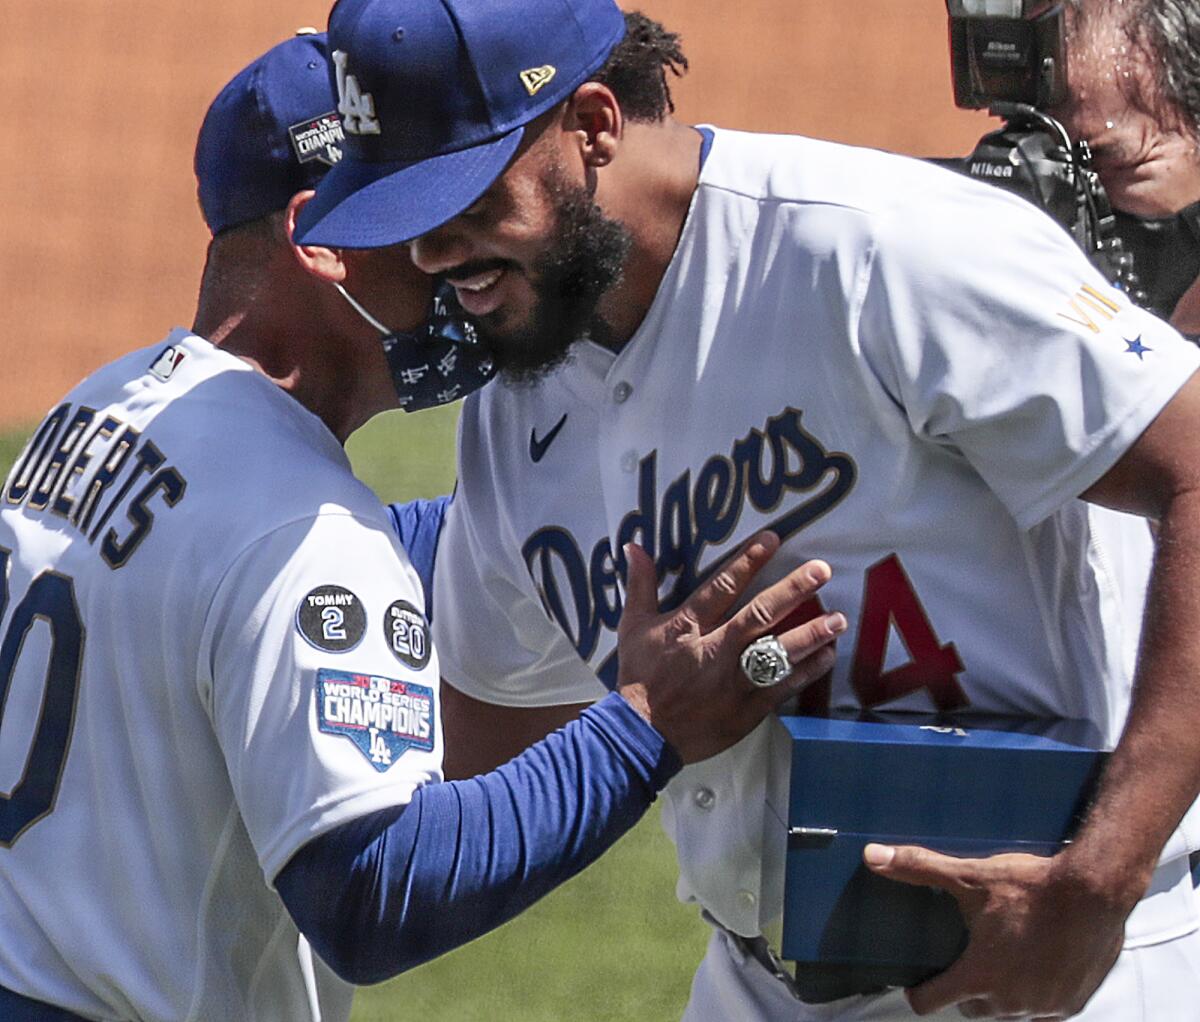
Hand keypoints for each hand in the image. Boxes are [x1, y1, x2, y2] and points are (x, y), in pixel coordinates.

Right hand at [616, 531, 843, 762]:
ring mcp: (734, 681)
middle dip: (792, 591)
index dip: (747, 561)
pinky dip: (806, 671)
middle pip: (759, 616)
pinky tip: (827, 656)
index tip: (773, 539)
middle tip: (821, 571)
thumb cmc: (639, 677)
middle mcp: (716, 649)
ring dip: (811, 634)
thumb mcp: (633, 626)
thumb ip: (640, 585)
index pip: (721, 588)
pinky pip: (782, 687)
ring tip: (838, 619)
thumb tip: (635, 547)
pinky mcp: (747, 709)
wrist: (642, 734)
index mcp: (689, 627)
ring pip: (778, 653)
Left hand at [863, 843, 1128, 1018]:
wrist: (1095, 892)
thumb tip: (872, 856)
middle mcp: (1010, 1002)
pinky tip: (1035, 962)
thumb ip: (919, 868)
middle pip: (971, 1008)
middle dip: (965, 988)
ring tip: (1003, 956)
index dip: (919, 992)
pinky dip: (1035, 992)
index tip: (915, 980)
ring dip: (1002, 991)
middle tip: (967, 956)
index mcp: (980, 977)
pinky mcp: (1072, 1004)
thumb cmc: (1031, 887)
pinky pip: (1042, 1009)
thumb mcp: (970, 876)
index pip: (931, 1003)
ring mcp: (1043, 1008)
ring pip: (1008, 1010)